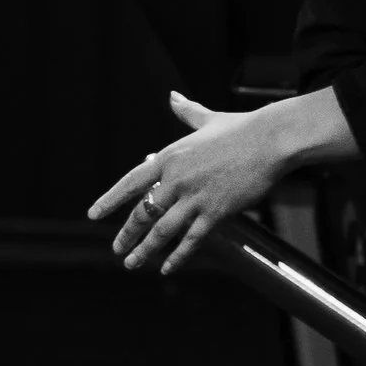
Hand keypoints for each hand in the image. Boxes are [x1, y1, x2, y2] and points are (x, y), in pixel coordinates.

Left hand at [90, 91, 310, 276]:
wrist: (271, 140)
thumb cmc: (242, 128)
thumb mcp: (208, 120)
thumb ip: (187, 112)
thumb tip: (173, 97)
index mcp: (170, 157)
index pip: (130, 183)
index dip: (110, 200)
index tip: (94, 215)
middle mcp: (176, 179)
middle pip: (142, 212)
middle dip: (127, 234)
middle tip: (117, 249)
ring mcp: (195, 198)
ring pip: (161, 231)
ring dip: (144, 250)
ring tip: (131, 264)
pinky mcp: (215, 212)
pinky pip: (191, 240)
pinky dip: (177, 256)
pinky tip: (167, 269)